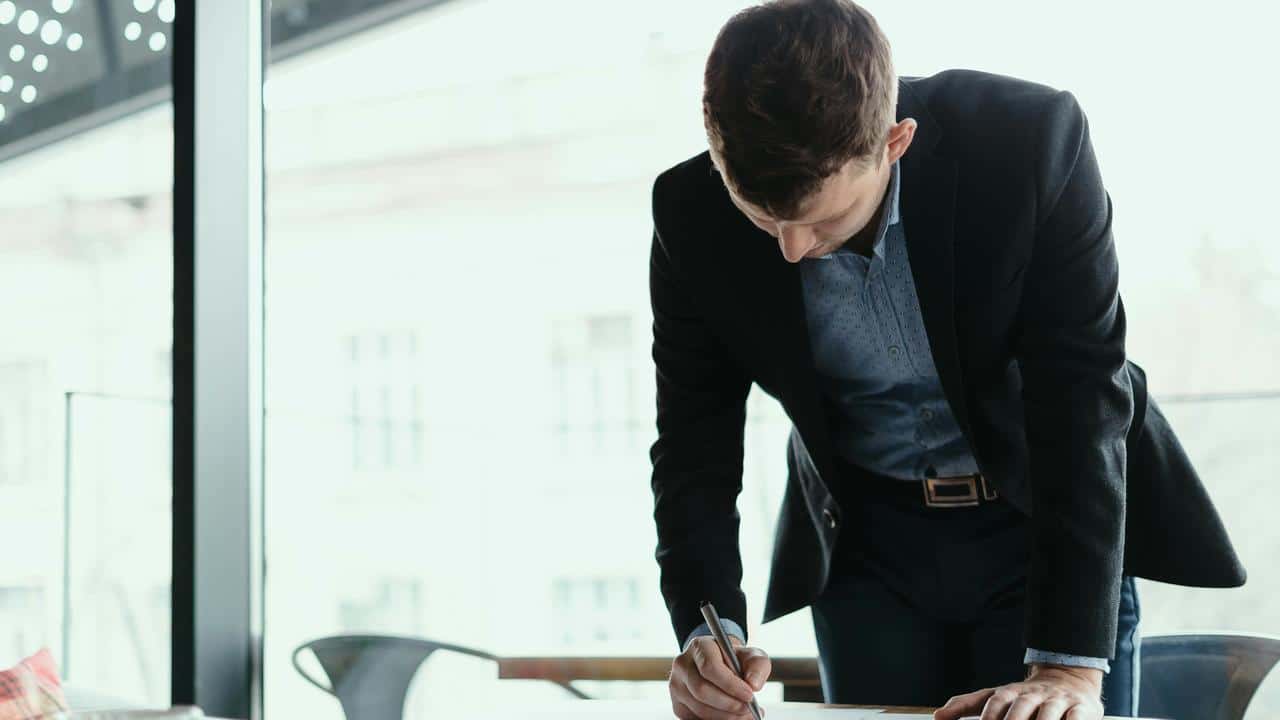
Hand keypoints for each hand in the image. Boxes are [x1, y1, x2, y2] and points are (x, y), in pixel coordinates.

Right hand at [669, 634, 770, 718]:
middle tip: (748, 709)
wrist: (720, 665)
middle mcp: (682, 664)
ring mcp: (676, 686)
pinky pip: (696, 719)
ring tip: (744, 714)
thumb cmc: (735, 660)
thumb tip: (753, 685)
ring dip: (726, 716)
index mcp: (699, 646)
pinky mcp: (678, 705)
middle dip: (729, 704)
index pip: (710, 668)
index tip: (750, 695)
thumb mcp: (751, 656)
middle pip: (702, 691)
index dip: (730, 685)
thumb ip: (758, 666)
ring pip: (699, 709)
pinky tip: (732, 717)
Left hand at [933, 664, 1103, 719]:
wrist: (1069, 679)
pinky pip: (1076, 717)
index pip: (996, 701)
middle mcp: (1034, 694)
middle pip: (1021, 708)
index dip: (989, 716)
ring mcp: (1059, 700)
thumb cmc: (1026, 697)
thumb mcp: (996, 696)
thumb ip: (967, 704)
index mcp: (1011, 691)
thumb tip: (938, 717)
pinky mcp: (1082, 708)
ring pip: (1049, 713)